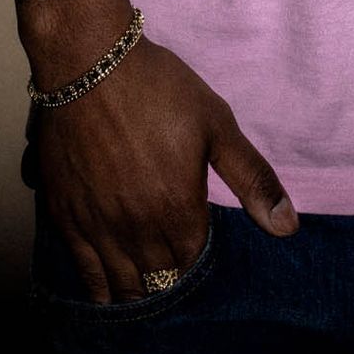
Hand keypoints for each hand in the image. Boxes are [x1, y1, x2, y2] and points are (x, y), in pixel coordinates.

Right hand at [29, 34, 298, 303]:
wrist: (90, 61)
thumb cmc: (158, 87)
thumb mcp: (215, 124)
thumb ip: (252, 179)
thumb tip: (289, 226)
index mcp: (177, 210)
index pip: (192, 262)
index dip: (197, 256)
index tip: (197, 245)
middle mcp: (137, 229)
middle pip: (158, 278)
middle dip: (169, 276)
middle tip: (172, 266)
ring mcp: (97, 227)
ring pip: (123, 285)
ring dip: (138, 289)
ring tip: (146, 285)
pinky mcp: (65, 217)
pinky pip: (85, 273)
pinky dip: (100, 288)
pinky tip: (107, 292)